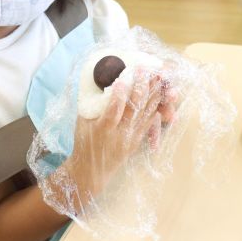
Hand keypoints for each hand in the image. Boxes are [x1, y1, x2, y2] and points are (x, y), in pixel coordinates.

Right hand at [59, 70, 165, 199]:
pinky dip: (154, 108)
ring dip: (152, 94)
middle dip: (140, 88)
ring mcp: (131, 138)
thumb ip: (91, 106)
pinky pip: (149, 122)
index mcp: (102, 130)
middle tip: (144, 70)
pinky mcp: (137, 141)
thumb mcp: (81, 124)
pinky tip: (160, 96)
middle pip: (133, 110)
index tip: (122, 79)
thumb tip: (97, 82)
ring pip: (144, 114)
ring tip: (157, 77)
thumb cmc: (84, 144)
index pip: (113, 111)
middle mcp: (120, 135)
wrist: (92, 170)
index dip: (118, 95)